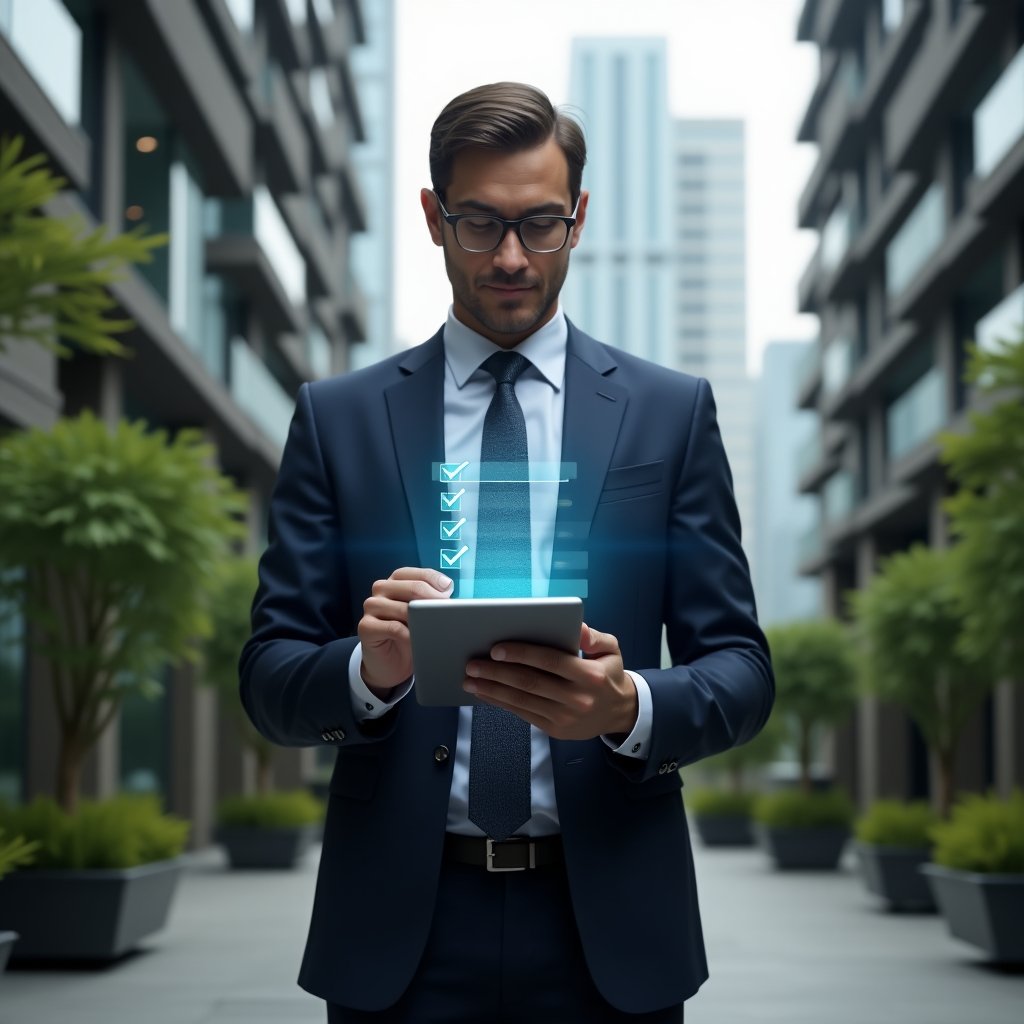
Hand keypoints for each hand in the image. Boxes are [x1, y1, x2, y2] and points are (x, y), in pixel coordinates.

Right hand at [358, 568, 452, 693]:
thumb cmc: (409, 633)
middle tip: (446, 611)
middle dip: (433, 599)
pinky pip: (393, 628)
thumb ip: (431, 598)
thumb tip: (447, 590)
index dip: (436, 581)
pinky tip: (417, 640)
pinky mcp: (365, 626)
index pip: (418, 574)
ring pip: (403, 608)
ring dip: (422, 619)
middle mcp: (382, 588)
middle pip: (412, 587)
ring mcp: (371, 606)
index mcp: (397, 580)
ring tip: (435, 628)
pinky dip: (409, 634)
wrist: (391, 663)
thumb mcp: (421, 613)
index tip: (449, 591)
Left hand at [463, 623, 637, 740]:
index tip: (496, 648)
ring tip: (470, 680)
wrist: (620, 713)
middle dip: (497, 673)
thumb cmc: (608, 674)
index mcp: (589, 675)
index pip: (550, 661)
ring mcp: (565, 717)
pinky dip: (501, 703)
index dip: (521, 654)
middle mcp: (577, 698)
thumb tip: (578, 626)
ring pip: (522, 701)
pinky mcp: (555, 729)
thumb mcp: (611, 649)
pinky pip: (523, 714)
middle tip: (472, 664)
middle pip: (530, 683)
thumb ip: (594, 637)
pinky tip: (485, 693)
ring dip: (492, 690)